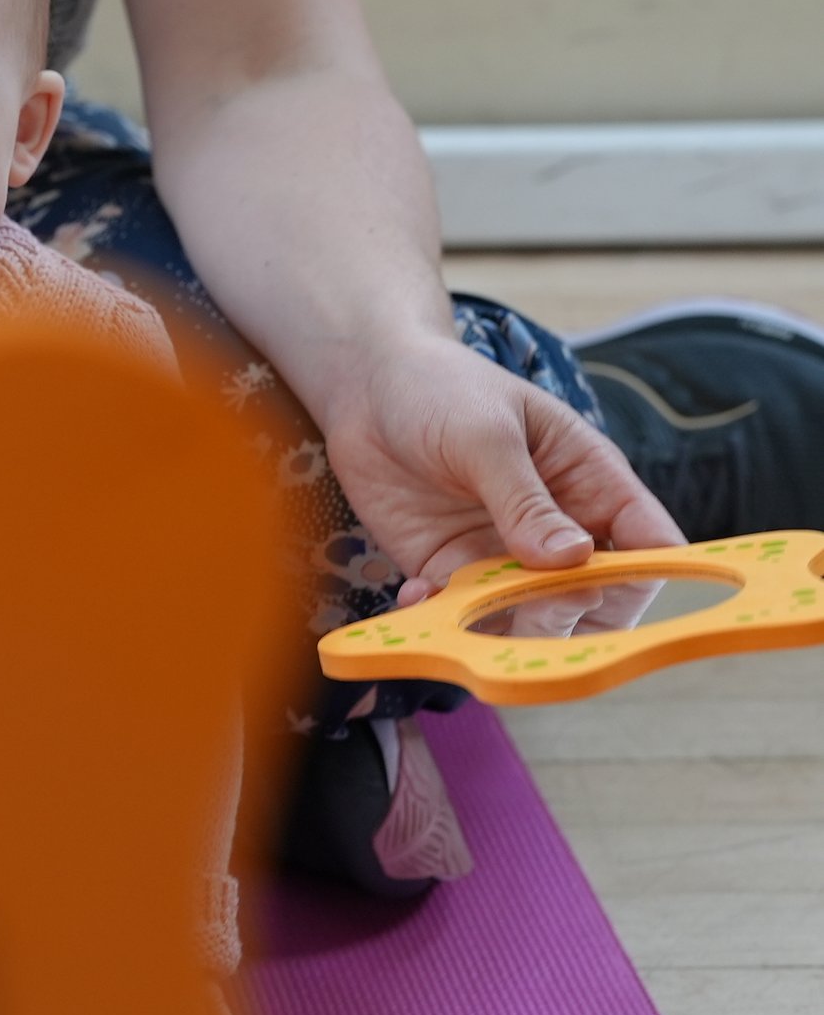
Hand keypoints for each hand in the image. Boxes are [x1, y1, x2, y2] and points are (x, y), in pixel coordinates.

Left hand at [314, 330, 684, 609]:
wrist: (364, 387)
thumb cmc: (442, 388)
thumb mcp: (486, 434)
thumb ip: (524, 498)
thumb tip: (572, 559)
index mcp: (592, 483)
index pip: (651, 545)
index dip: (648, 577)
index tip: (611, 592)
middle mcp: (558, 528)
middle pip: (597, 598)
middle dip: (571, 614)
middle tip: (531, 609)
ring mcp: (504, 553)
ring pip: (529, 616)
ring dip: (506, 627)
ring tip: (469, 612)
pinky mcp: (449, 569)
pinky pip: (460, 612)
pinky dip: (444, 618)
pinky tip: (418, 598)